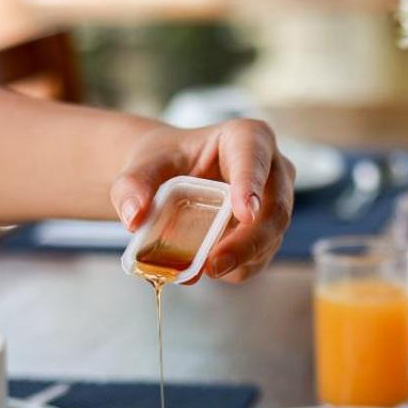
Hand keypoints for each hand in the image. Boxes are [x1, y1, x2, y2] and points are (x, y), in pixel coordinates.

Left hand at [110, 118, 295, 282]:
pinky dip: (234, 269)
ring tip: (199, 270)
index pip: (254, 158)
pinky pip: (259, 258)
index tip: (243, 213)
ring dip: (238, 260)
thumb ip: (132, 186)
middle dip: (247, 242)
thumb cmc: (165, 161)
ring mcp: (274, 204)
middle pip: (274, 209)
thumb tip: (135, 217)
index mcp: (247, 138)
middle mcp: (272, 170)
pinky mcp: (267, 234)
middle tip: (213, 264)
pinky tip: (207, 269)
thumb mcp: (143, 166)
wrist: (170, 177)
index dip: (251, 185)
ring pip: (270, 238)